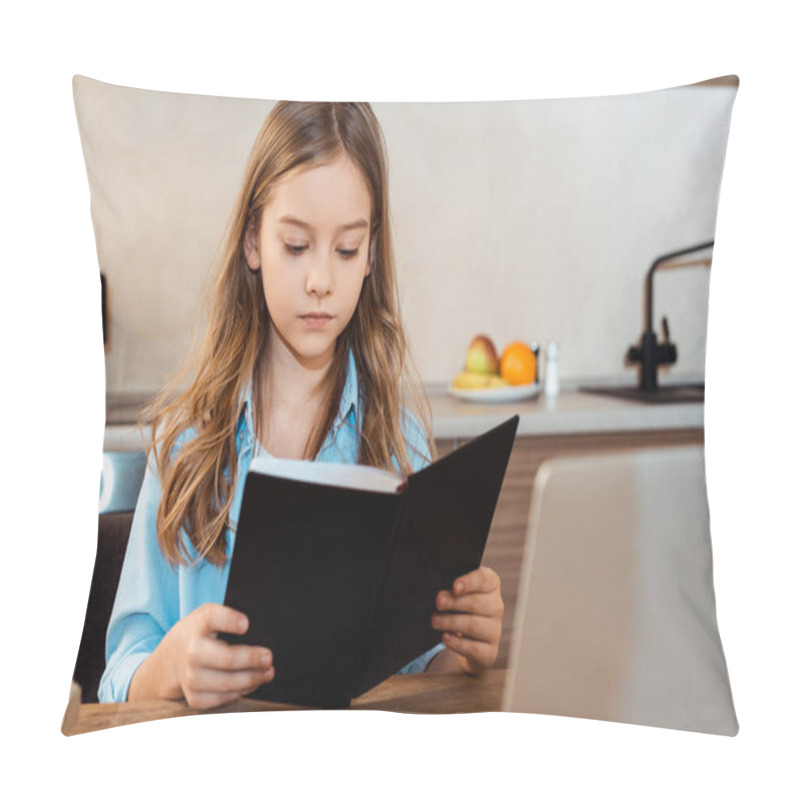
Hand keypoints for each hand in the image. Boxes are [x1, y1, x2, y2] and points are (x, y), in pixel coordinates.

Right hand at [130, 603, 274, 708]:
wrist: (171, 657)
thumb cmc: (201, 633)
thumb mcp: (209, 615)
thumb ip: (230, 618)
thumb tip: (259, 629)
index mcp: (200, 623)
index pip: (212, 618)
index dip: (229, 620)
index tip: (245, 624)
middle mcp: (192, 651)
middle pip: (227, 658)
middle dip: (252, 660)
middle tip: (268, 658)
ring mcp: (191, 676)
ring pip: (228, 683)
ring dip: (252, 679)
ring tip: (268, 673)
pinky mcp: (194, 697)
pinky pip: (223, 698)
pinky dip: (241, 691)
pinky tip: (252, 684)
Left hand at [430, 566, 503, 674]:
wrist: (463, 636)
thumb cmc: (457, 605)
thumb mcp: (455, 591)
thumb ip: (451, 587)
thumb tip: (441, 594)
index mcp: (490, 586)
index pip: (484, 579)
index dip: (469, 582)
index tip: (455, 586)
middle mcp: (496, 607)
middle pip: (476, 603)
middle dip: (454, 602)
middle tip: (438, 603)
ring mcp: (494, 630)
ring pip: (474, 625)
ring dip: (451, 622)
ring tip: (435, 621)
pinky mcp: (489, 651)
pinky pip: (474, 648)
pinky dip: (458, 643)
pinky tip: (446, 637)